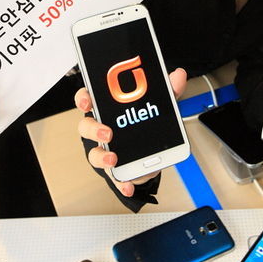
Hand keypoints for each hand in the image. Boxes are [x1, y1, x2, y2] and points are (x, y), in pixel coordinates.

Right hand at [75, 68, 186, 197]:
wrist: (156, 153)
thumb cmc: (148, 123)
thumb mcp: (160, 104)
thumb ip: (168, 90)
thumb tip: (178, 75)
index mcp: (109, 109)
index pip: (89, 99)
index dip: (84, 99)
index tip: (87, 102)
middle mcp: (103, 130)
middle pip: (86, 127)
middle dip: (93, 129)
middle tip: (106, 133)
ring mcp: (107, 151)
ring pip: (94, 154)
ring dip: (102, 157)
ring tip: (113, 159)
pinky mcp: (118, 170)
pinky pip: (115, 178)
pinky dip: (121, 183)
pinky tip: (129, 185)